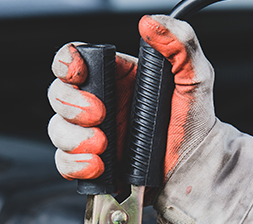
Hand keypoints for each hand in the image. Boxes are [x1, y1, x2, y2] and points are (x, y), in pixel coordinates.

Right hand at [48, 15, 214, 183]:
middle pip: (58, 94)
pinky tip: (97, 165)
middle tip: (99, 115)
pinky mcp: (88, 163)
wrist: (192, 170)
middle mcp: (98, 104)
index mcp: (117, 78)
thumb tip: (152, 24)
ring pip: (57, 129)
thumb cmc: (194, 127)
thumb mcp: (196, 78)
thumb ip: (180, 45)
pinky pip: (64, 162)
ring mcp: (90, 134)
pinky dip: (75, 164)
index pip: (76, 60)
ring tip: (102, 145)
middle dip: (70, 104)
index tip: (77, 73)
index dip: (67, 62)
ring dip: (74, 138)